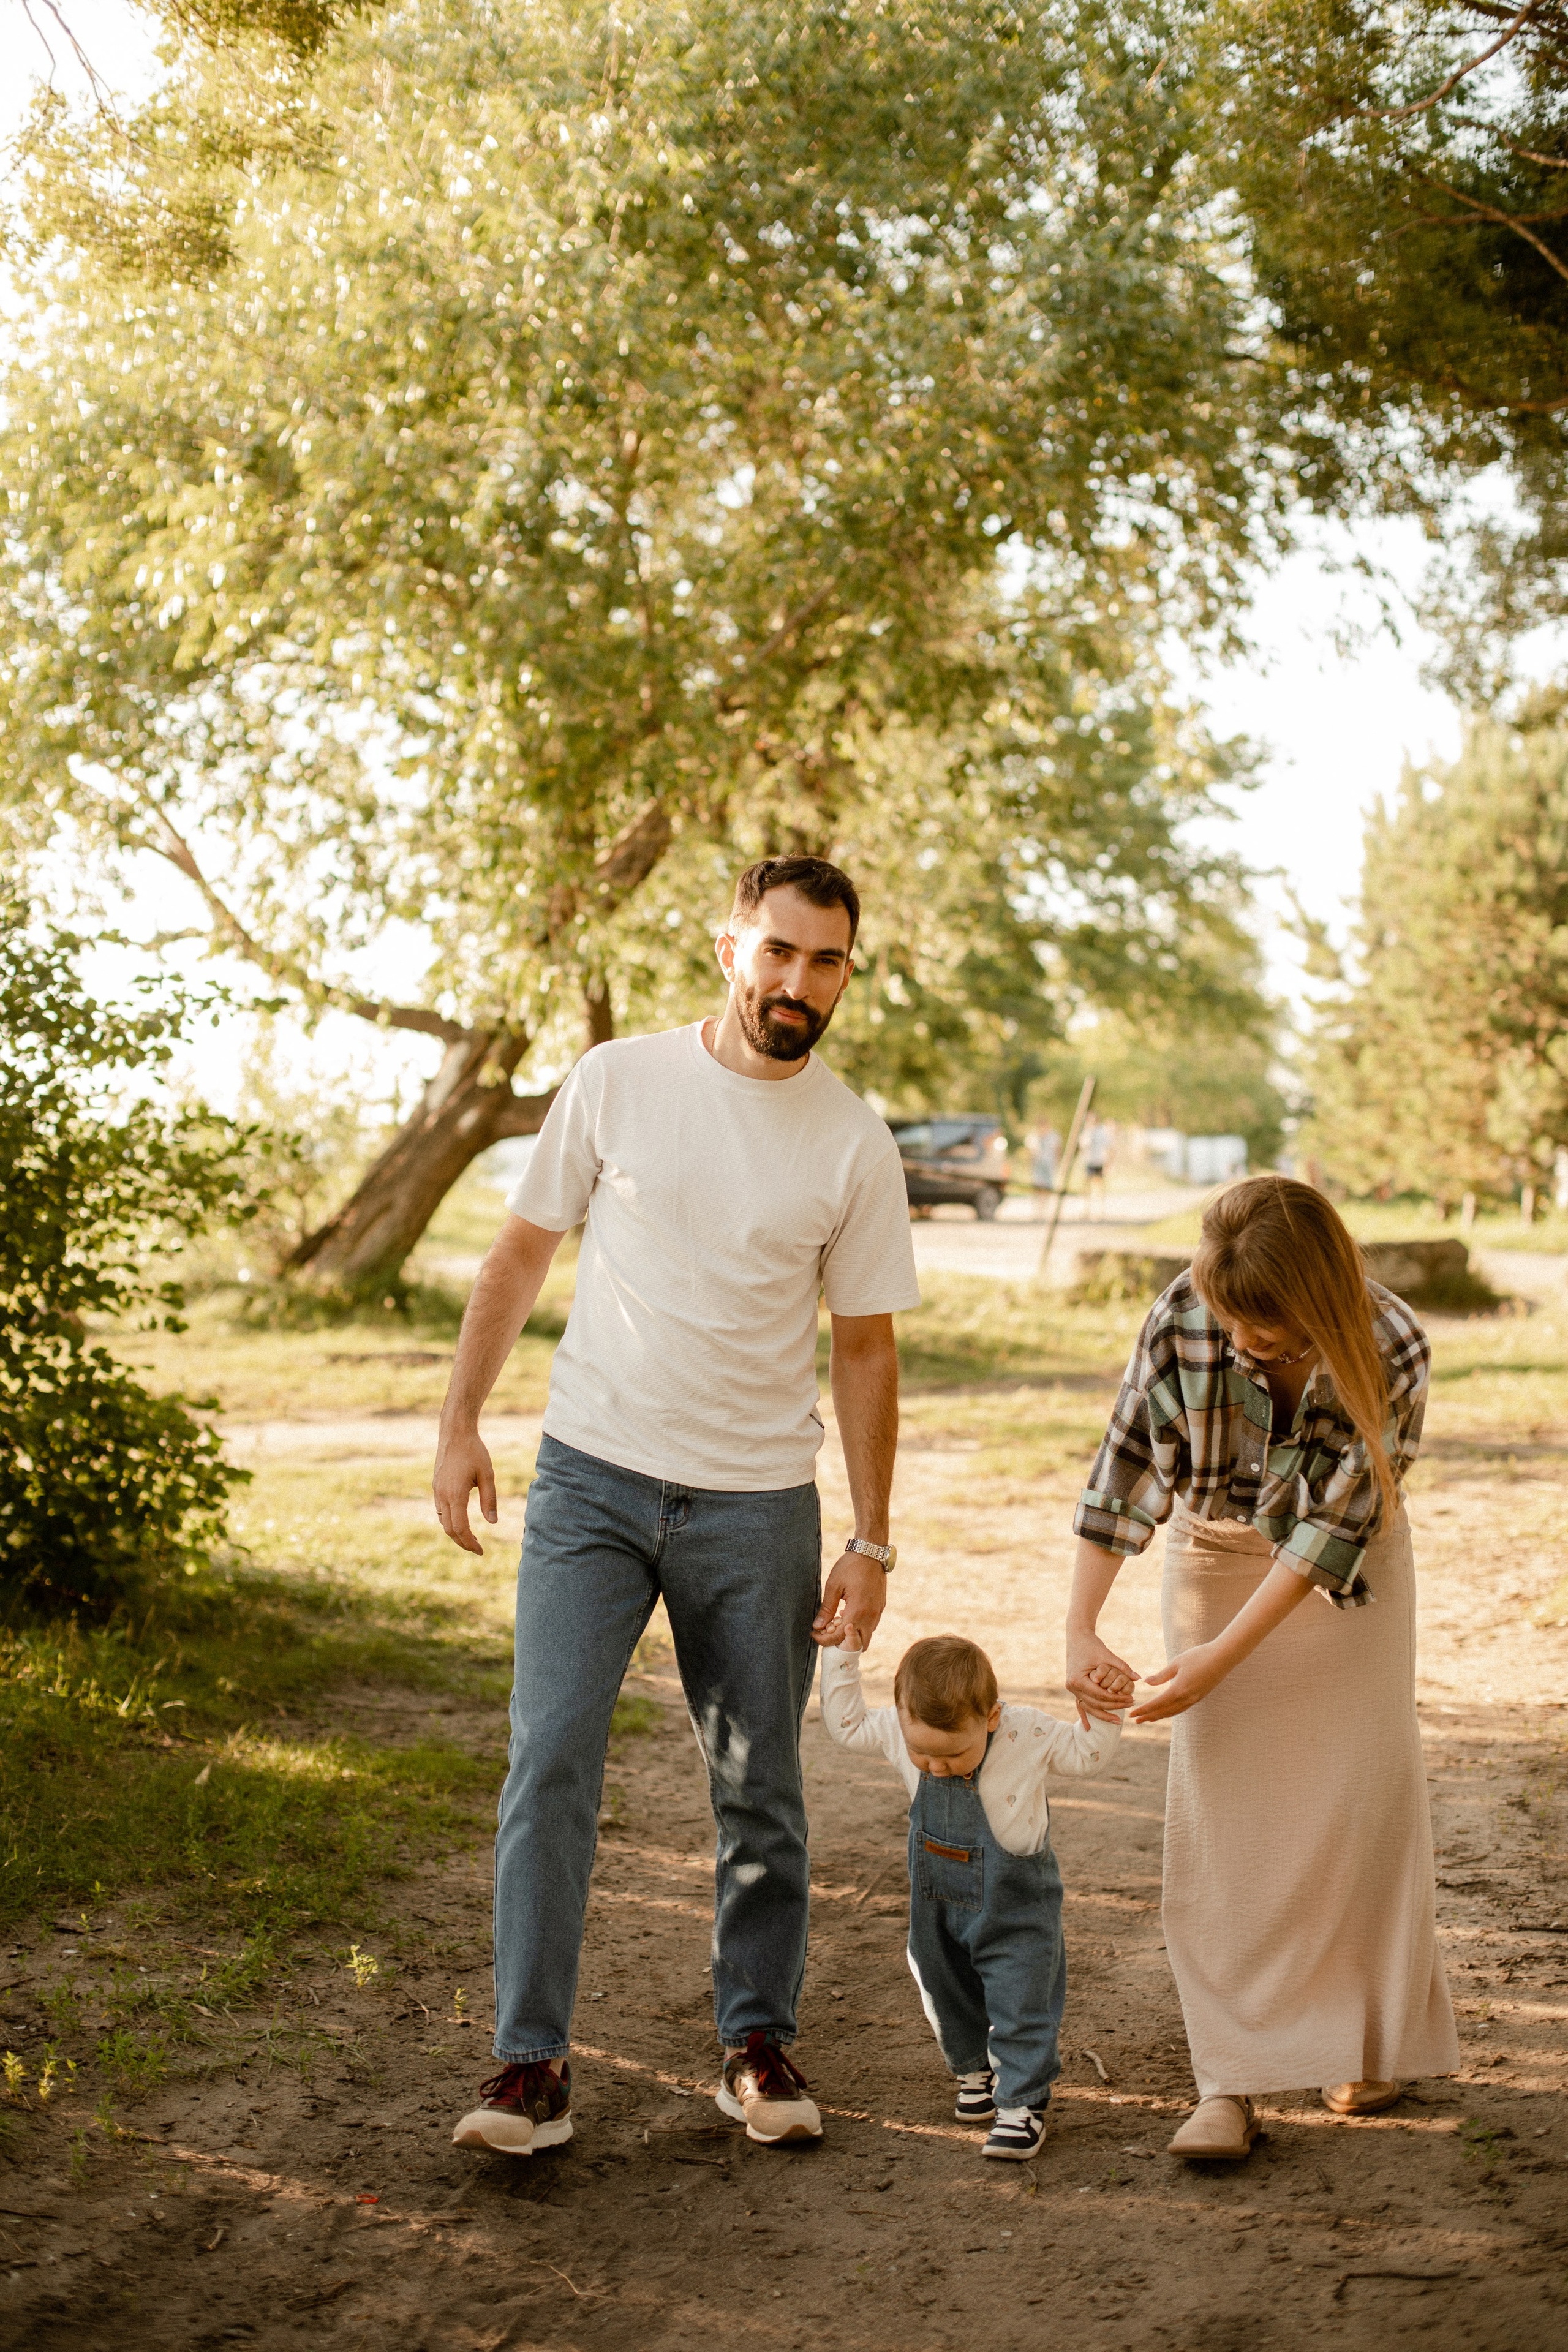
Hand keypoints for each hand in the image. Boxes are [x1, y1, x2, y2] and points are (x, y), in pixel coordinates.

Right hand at [433, 1425, 496, 1554]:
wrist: (455, 1432)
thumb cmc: (474, 1451)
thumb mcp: (487, 1474)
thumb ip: (489, 1499)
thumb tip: (492, 1522)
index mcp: (455, 1494)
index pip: (460, 1529)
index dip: (469, 1543)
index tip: (481, 1551)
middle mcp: (442, 1495)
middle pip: (449, 1529)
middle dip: (462, 1542)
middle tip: (477, 1548)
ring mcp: (437, 1490)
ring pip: (443, 1520)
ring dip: (455, 1532)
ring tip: (471, 1537)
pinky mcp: (436, 1485)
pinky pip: (440, 1510)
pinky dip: (450, 1520)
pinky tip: (461, 1520)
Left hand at [812, 1552, 887, 1649]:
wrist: (871, 1552)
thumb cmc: (850, 1566)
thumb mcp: (833, 1585)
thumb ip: (826, 1608)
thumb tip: (818, 1626)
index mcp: (858, 1611)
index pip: (840, 1637)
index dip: (824, 1639)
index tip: (814, 1634)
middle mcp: (871, 1615)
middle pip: (858, 1645)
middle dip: (842, 1644)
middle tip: (828, 1632)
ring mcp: (878, 1612)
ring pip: (866, 1636)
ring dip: (851, 1636)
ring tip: (837, 1622)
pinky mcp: (881, 1607)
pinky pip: (871, 1626)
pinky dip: (859, 1627)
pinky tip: (847, 1614)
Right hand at [1065, 1628, 1139, 1727]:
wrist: (1077, 1636)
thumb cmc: (1091, 1644)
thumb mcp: (1106, 1654)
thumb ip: (1122, 1667)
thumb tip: (1138, 1678)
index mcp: (1078, 1679)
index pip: (1100, 1695)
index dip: (1116, 1699)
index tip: (1131, 1699)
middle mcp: (1072, 1686)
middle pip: (1095, 1703)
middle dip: (1113, 1707)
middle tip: (1129, 1706)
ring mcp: (1071, 1688)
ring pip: (1088, 1707)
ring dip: (1102, 1714)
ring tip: (1117, 1721)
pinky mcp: (1074, 1687)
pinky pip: (1080, 1704)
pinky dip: (1084, 1716)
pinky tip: (1088, 1728)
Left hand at [1128, 1642, 1227, 1723]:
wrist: (1223, 1657)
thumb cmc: (1199, 1656)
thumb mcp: (1177, 1663)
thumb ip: (1161, 1675)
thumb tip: (1146, 1682)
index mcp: (1179, 1690)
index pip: (1156, 1704)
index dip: (1143, 1710)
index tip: (1132, 1715)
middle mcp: (1187, 1698)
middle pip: (1164, 1712)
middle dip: (1148, 1716)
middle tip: (1135, 1720)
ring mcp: (1194, 1699)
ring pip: (1173, 1712)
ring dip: (1159, 1716)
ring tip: (1148, 1718)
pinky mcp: (1199, 1697)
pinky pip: (1182, 1708)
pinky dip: (1170, 1712)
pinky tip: (1166, 1710)